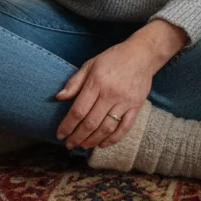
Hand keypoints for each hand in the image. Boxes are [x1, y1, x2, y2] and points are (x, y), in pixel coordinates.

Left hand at [56, 20, 187, 149]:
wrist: (142, 55)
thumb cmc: (113, 58)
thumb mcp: (90, 65)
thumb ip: (74, 82)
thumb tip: (58, 97)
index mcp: (97, 82)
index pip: (78, 110)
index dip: (67, 126)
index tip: (60, 135)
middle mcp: (110, 94)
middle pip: (91, 123)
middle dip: (77, 137)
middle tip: (69, 144)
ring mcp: (125, 102)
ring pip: (106, 128)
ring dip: (92, 141)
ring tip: (83, 145)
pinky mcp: (136, 106)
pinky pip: (124, 128)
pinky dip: (113, 139)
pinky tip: (102, 144)